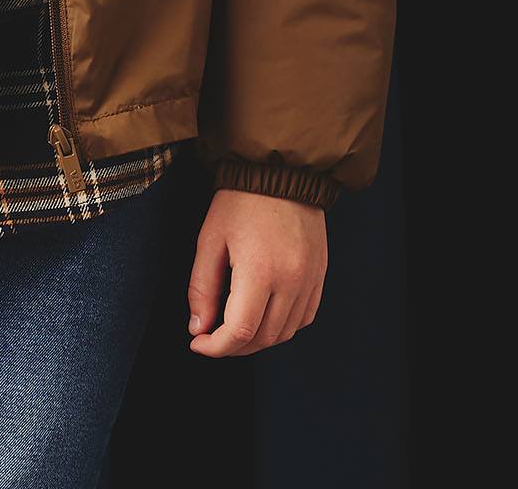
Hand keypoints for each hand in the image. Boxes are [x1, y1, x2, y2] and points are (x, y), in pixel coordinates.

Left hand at [185, 186, 326, 355]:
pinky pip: (304, 318)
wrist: (280, 172)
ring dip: (257, 340)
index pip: (240, 332)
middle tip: (211, 337)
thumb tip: (198, 329)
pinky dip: (282, 327)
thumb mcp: (210, 240)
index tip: (197, 343)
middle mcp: (291, 280)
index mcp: (260, 270)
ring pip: (285, 333)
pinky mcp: (320, 275)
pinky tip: (264, 317)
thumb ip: (201, 288)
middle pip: (263, 338)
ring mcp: (310, 280)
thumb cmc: (240, 202)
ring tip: (234, 329)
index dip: (216, 347)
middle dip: (233, 347)